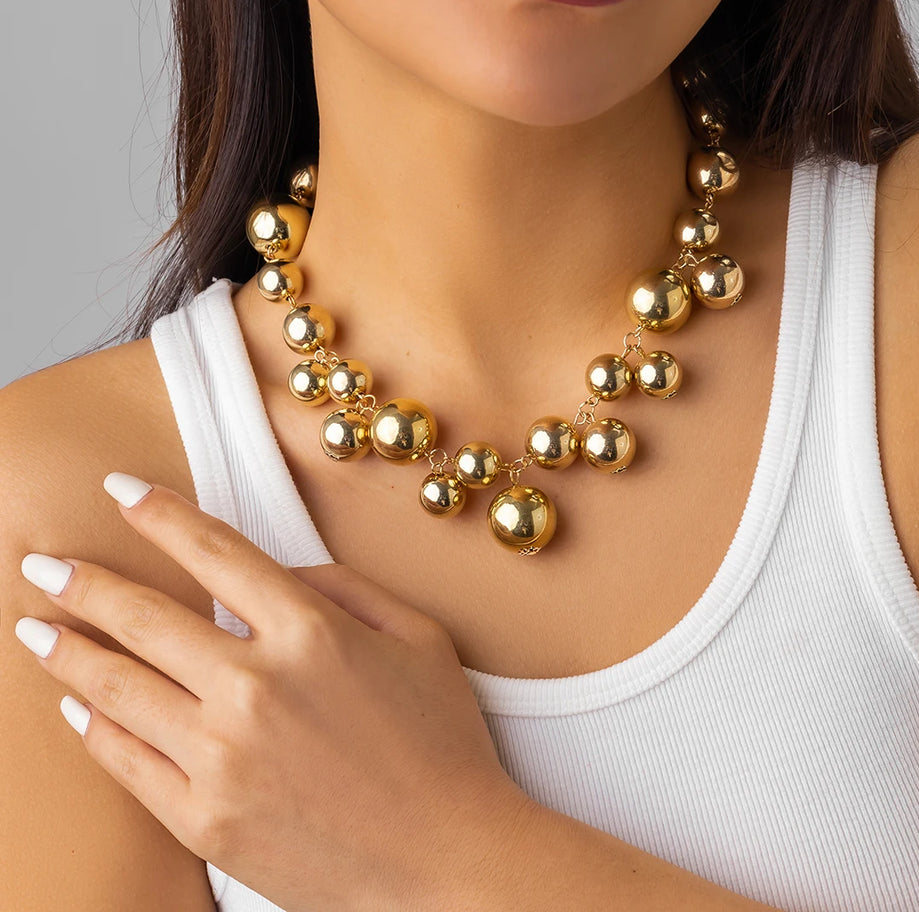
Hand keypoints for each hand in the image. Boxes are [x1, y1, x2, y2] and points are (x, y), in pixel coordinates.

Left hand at [14, 472, 531, 911]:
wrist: (446, 861)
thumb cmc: (442, 745)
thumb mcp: (421, 638)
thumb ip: (347, 588)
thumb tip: (281, 573)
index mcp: (310, 632)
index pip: (215, 552)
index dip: (160, 515)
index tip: (120, 489)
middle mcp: (254, 685)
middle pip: (145, 616)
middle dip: (85, 581)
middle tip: (43, 563)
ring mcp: (221, 756)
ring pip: (118, 687)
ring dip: (67, 649)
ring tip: (34, 627)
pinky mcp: (204, 819)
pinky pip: (127, 761)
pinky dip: (92, 727)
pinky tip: (76, 704)